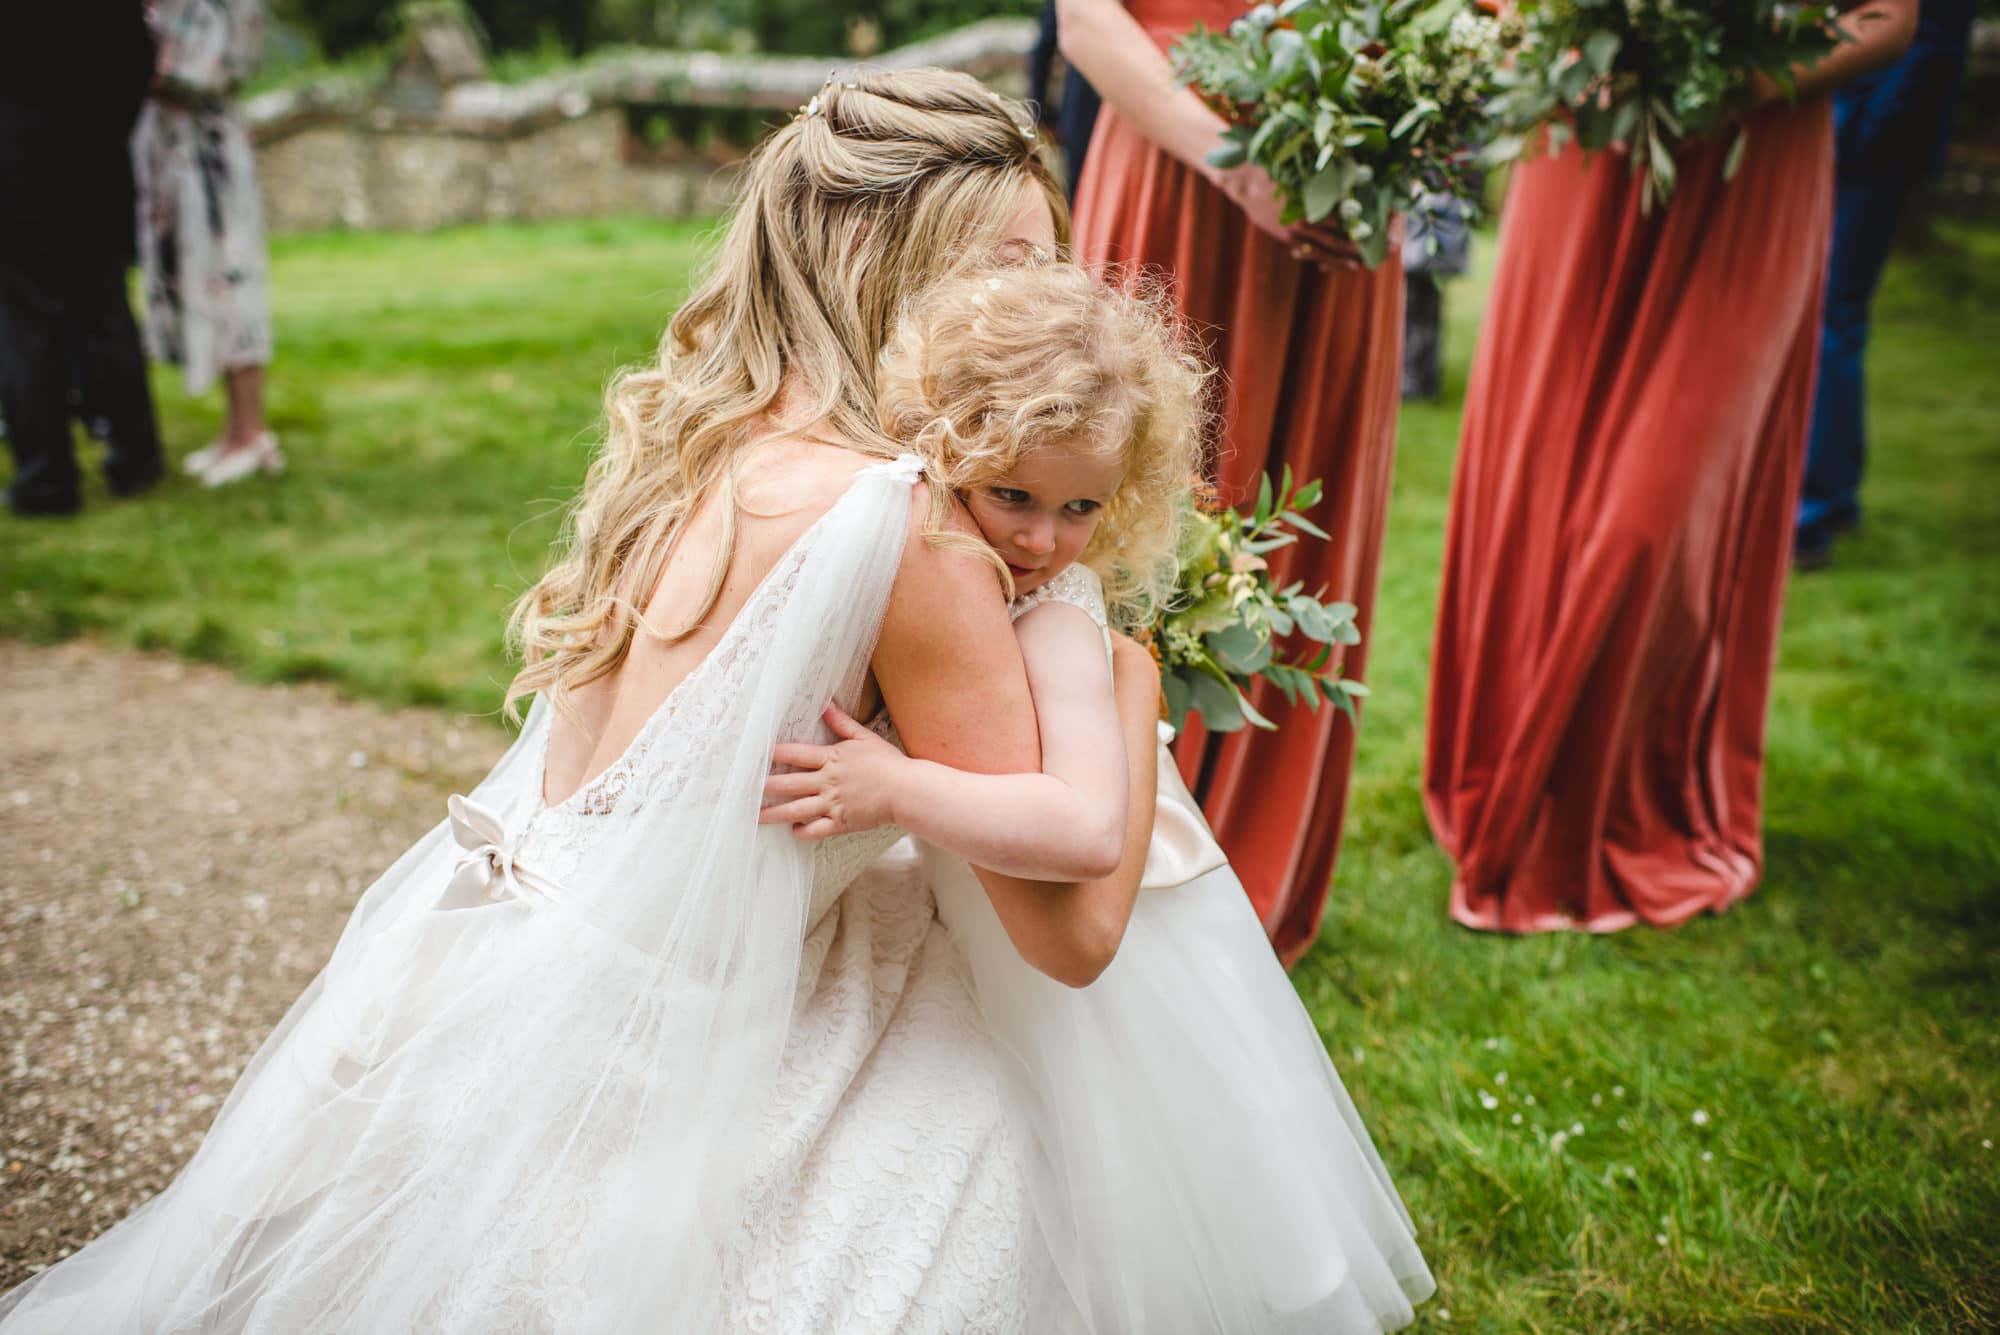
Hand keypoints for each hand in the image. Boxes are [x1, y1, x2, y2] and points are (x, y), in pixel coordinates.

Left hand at [760, 705, 906, 840]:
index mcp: (831, 758)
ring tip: (755, 816)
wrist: (906, 791)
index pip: (795, 753)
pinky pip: (815, 830)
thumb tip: (826, 705)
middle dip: (764, 786)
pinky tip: (792, 830)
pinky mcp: (840, 823)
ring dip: (773, 813)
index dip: (774, 753)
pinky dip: (801, 831)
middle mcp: (827, 782)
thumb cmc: (887, 763)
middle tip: (743, 789)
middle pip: (788, 783)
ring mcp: (832, 804)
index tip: (755, 754)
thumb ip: (842, 723)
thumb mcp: (864, 737)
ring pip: (795, 809)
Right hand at [1210, 164, 1364, 270]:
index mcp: (1310, 207)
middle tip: (1370, 256)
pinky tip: (1332, 264)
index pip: (1342, 224)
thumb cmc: (1277, 170)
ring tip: (1357, 265)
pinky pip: (1307, 254)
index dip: (1359, 231)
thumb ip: (1325, 185)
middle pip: (1335, 243)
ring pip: (1322, 253)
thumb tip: (1351, 191)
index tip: (1374, 234)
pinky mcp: (1285, 238)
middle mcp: (1302, 224)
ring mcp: (1292, 235)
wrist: (1245, 182)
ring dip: (1340, 261)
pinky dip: (1321, 259)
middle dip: (1354, 251)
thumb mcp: (1303, 174)